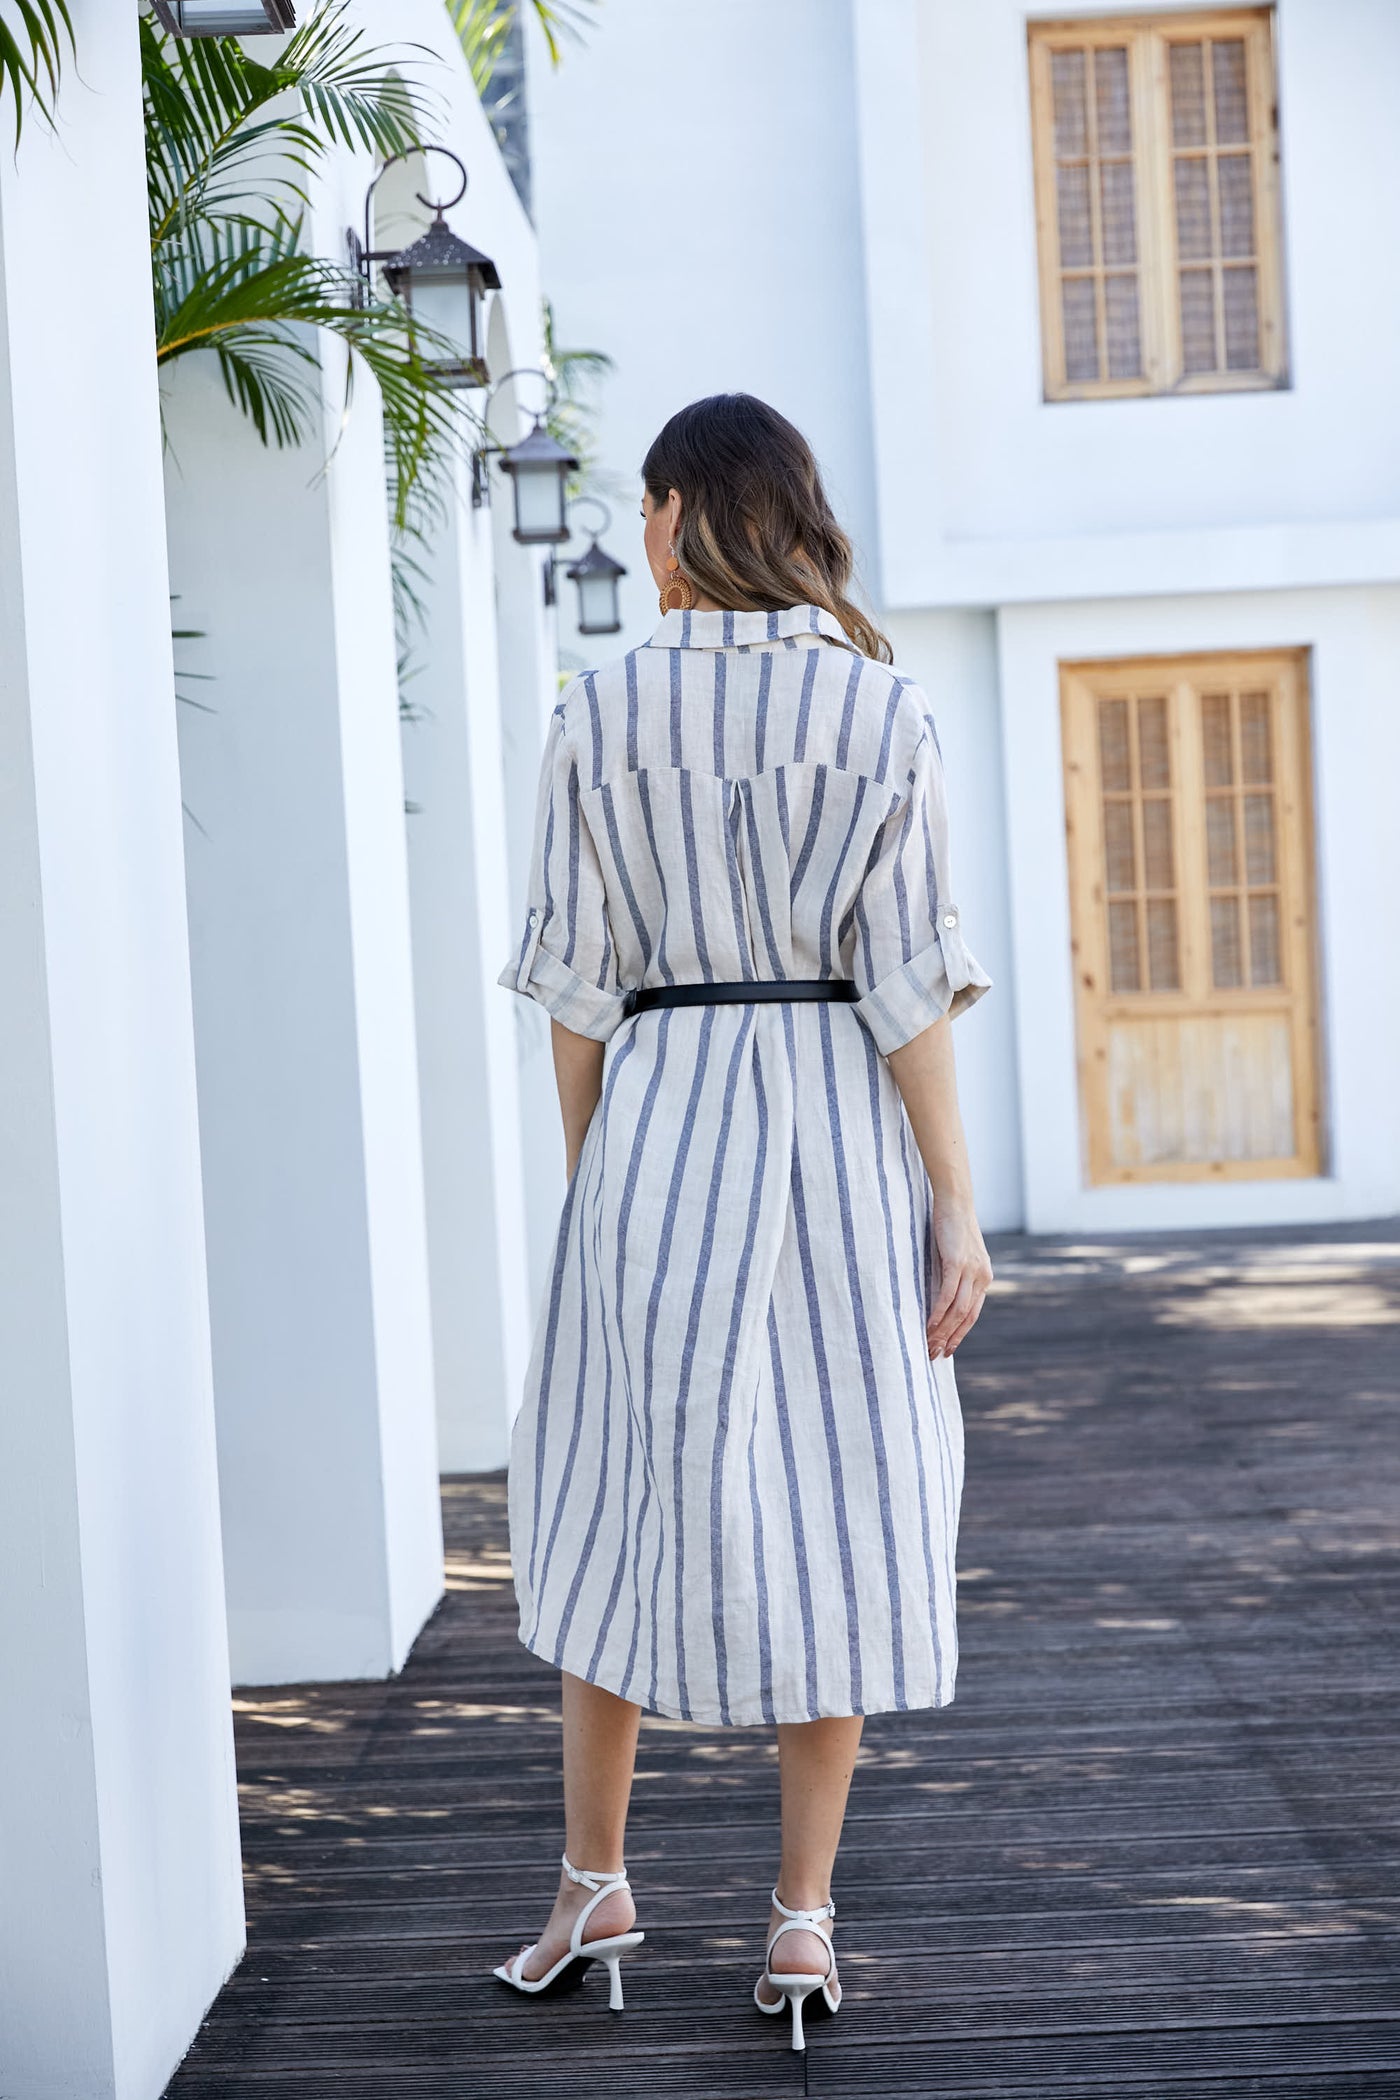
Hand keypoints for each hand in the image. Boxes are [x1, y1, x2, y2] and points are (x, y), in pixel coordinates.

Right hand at [926, 1193, 992, 1358]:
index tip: (947, 1350)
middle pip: (966, 1317)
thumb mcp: (957, 1255)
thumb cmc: (952, 1226)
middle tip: (934, 1355)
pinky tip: (929, 1325)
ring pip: (958, 1310)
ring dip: (942, 1330)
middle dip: (950, 1339)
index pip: (973, 1314)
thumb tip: (940, 1296)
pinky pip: (948, 1295)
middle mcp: (982, 1277)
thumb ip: (954, 1275)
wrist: (956, 1200)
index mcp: (984, 1277)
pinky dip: (938, 1313)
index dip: (960, 1334)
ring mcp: (971, 1270)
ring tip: (928, 1344)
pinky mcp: (957, 1263)